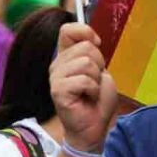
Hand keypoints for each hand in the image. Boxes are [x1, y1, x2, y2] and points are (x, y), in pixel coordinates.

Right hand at [49, 23, 117, 153]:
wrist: (93, 127)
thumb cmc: (97, 101)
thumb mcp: (100, 70)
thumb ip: (93, 53)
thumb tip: (91, 39)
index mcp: (66, 56)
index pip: (67, 30)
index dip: (85, 32)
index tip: (96, 44)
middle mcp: (57, 64)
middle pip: (85, 47)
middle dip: (99, 64)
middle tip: (94, 82)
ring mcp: (55, 77)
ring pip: (86, 63)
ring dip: (96, 79)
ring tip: (90, 91)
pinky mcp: (58, 91)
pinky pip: (84, 80)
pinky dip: (93, 90)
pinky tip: (87, 98)